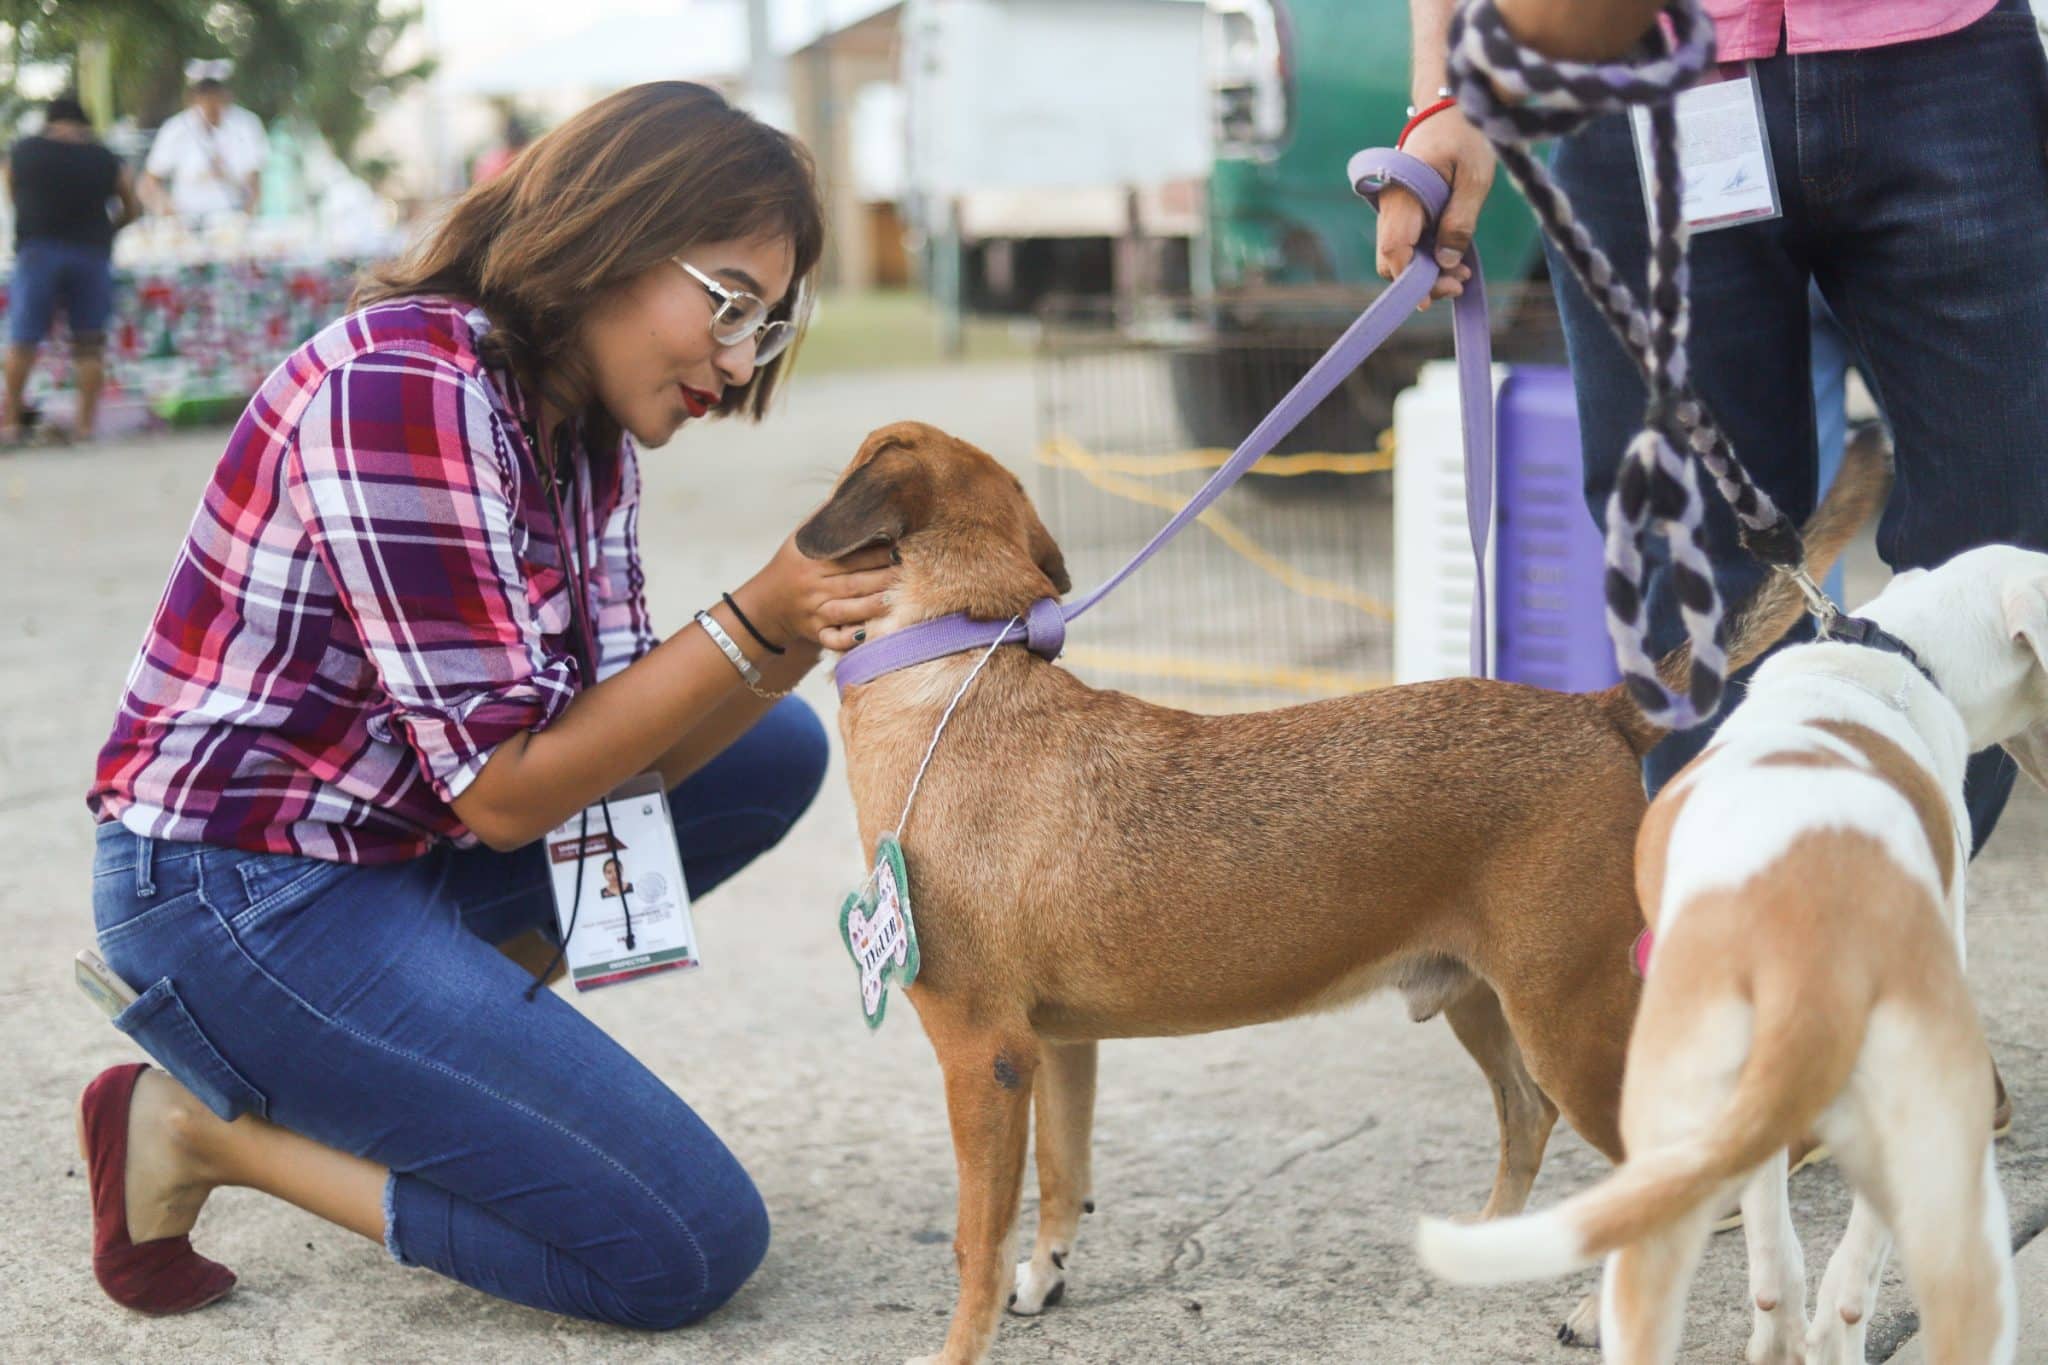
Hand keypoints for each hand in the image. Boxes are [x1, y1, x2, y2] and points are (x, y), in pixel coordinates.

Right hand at [737, 535, 896, 653]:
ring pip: (847, 609)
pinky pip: (833, 639)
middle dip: (882, 576)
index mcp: (811, 560)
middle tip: (908, 570)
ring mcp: (814, 612)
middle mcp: (813, 586)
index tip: (898, 546)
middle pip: (853, 581)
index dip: (875, 551)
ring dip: (873, 605)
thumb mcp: (800, 539)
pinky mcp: (815, 633)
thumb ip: (824, 519)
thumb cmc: (791, 565)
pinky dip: (849, 639)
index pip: (849, 555)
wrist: (766, 604)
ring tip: (896, 597)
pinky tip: (867, 634)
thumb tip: (852, 492)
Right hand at [1374, 109, 1494, 308]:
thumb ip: (1460, 221)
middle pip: (1391, 260)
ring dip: (1426, 272)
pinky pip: (1409, 244)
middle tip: (1459, 284)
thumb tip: (1445, 262)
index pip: (1394, 248)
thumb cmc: (1465, 136)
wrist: (1452, 107)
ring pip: (1399, 256)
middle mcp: (1391, 205)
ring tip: (1462, 275)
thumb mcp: (1474, 179)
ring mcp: (1395, 210)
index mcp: (1403, 194)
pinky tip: (1453, 261)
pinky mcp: (1406, 212)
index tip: (1428, 299)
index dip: (1408, 278)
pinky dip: (1427, 258)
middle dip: (1420, 281)